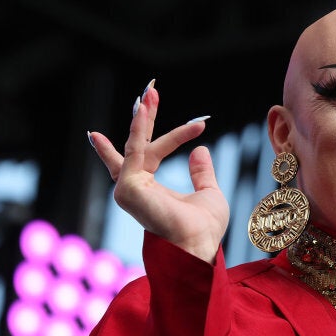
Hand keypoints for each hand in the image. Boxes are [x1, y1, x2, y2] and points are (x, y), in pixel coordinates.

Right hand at [88, 80, 229, 262]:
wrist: (200, 244)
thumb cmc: (205, 228)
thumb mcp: (208, 192)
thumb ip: (201, 172)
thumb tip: (200, 150)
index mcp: (151, 191)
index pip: (147, 157)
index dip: (162, 136)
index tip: (191, 123)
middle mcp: (135, 189)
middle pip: (134, 147)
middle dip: (142, 119)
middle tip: (150, 91)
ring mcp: (128, 189)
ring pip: (138, 146)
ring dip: (143, 118)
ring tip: (150, 92)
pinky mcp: (128, 187)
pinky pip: (136, 150)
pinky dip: (140, 128)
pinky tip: (144, 108)